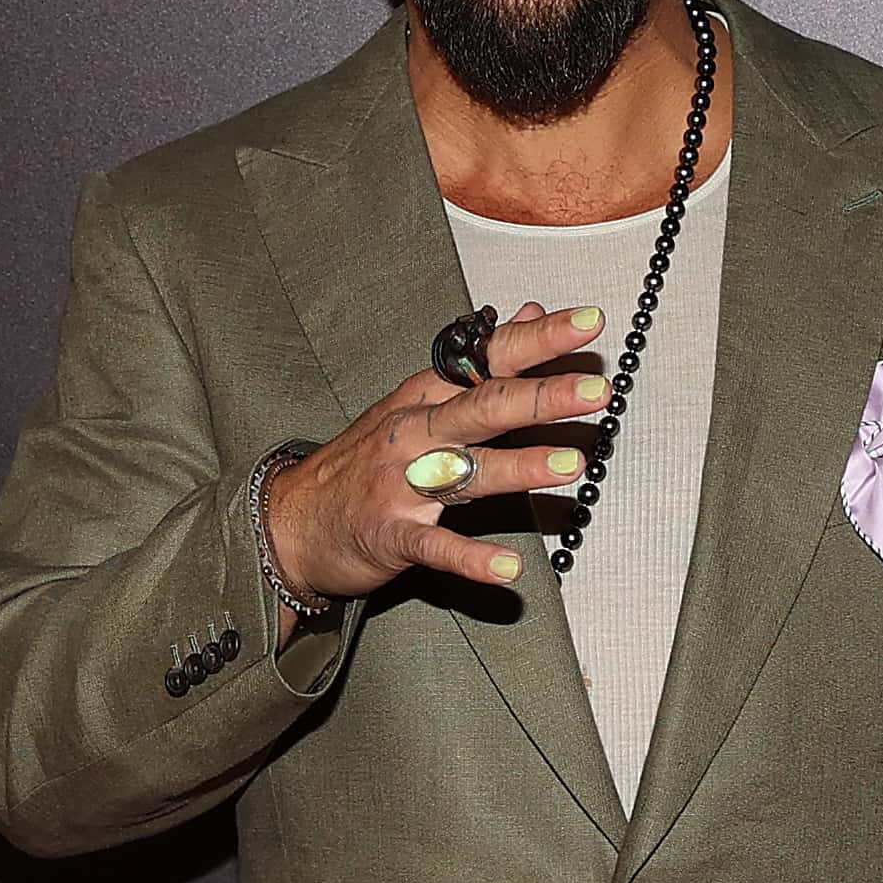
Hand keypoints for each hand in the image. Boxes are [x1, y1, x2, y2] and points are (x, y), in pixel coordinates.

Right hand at [262, 300, 609, 601]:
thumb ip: (478, 363)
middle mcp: (415, 432)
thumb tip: (528, 314)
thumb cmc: (362, 461)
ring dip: (519, 466)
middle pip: (483, 406)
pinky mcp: (391, 533)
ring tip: (569, 466)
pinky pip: (436, 546)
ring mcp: (401, 483)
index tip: (587, 322)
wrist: (288, 521)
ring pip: (466, 469)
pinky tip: (506, 568)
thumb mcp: (415, 400)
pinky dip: (471, 558)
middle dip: (541, 397)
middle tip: (594, 392)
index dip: (538, 339)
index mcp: (425, 396)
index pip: (487, 358)